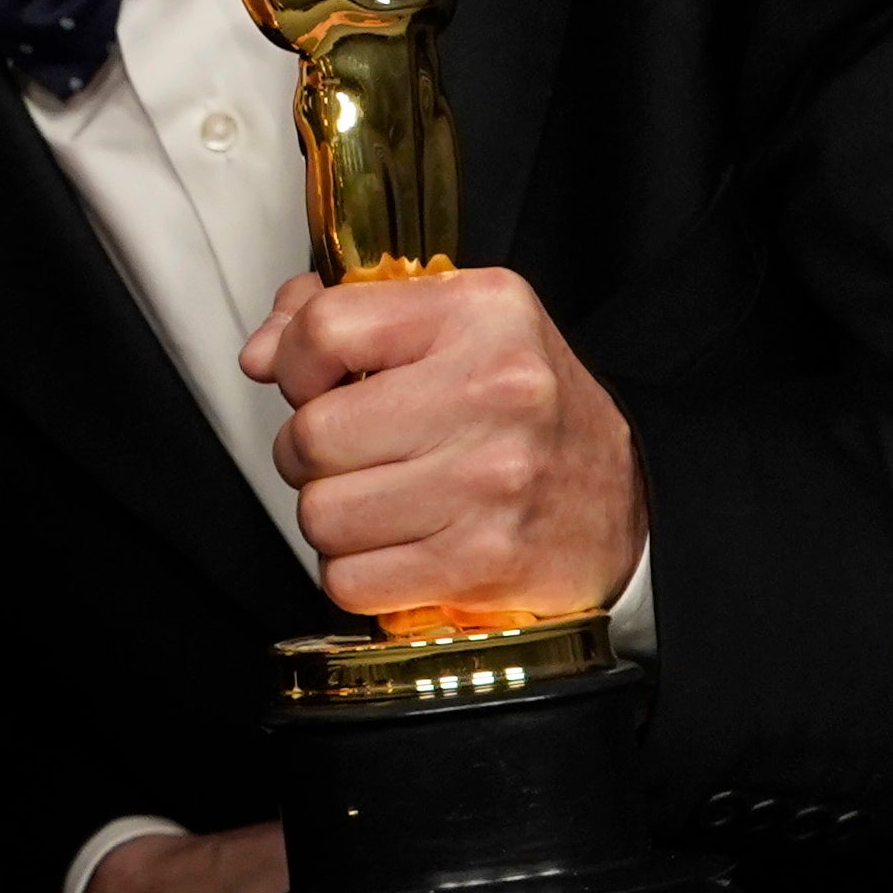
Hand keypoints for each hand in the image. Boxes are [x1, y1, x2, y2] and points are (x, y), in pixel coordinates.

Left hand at [243, 265, 645, 624]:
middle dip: (309, 455)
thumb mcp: (455, 328)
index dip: (297, 366)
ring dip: (333, 518)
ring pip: (321, 514)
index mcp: (480, 312)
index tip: (320, 385)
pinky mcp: (487, 561)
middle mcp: (492, 390)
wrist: (631, 499)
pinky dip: (357, 574)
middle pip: (312, 435)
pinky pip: (349, 580)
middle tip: (353, 457)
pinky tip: (399, 548)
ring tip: (381, 503)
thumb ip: (344, 317)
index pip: (324, 328)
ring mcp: (492, 481)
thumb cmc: (525, 411)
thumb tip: (261, 356)